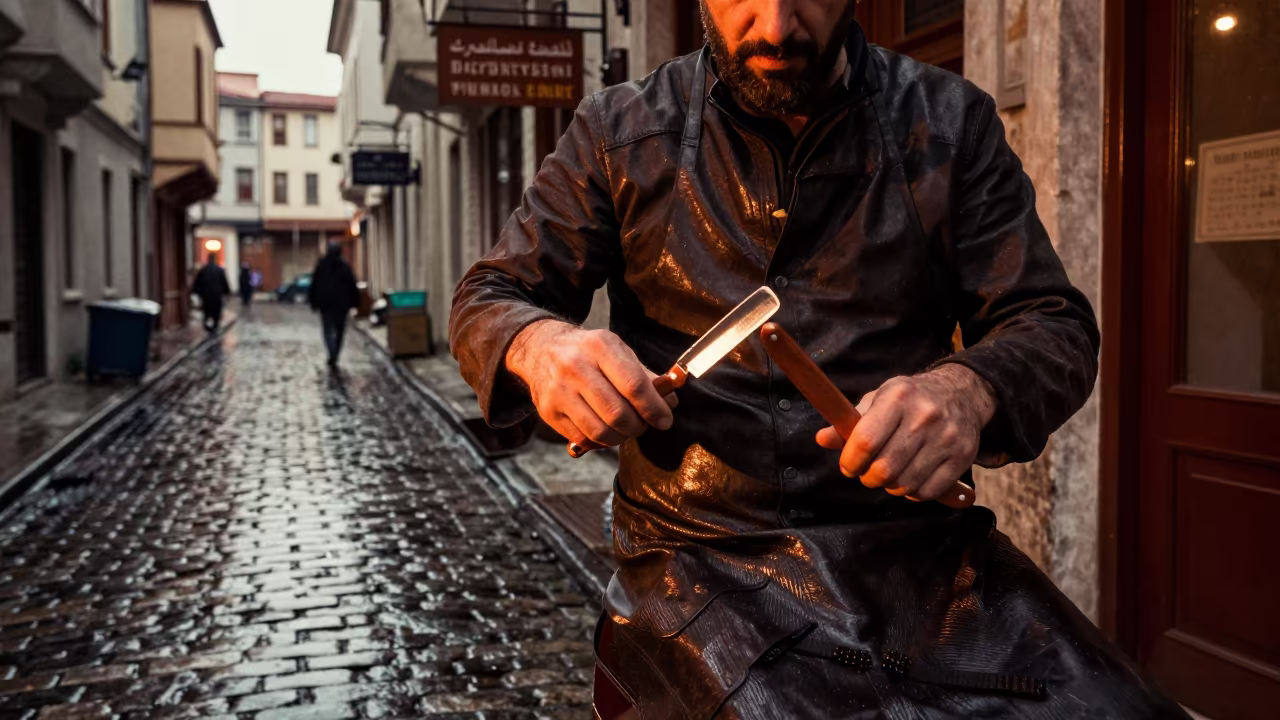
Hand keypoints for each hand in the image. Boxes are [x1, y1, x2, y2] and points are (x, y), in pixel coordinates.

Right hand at [506, 319, 677, 447]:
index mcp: (599, 346)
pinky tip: (605, 431)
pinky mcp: (548, 411)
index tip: (664, 420)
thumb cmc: (588, 352)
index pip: (634, 385)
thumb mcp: (616, 350)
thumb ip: (644, 375)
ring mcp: (559, 391)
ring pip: (600, 432)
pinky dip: (600, 443)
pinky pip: (582, 439)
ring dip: (621, 438)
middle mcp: (576, 367)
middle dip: (639, 427)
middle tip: (645, 425)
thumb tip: (670, 401)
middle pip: (617, 413)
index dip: (654, 408)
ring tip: (626, 430)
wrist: (540, 348)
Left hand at [815, 364, 995, 500]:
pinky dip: (913, 493)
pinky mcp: (962, 457)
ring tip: (888, 474)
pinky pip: (928, 492)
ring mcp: (947, 437)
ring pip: (905, 484)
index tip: (848, 465)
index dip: (850, 461)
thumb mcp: (878, 400)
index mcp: (898, 397)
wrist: (961, 394)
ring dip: (889, 486)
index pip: (866, 441)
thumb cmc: (910, 400)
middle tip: (867, 472)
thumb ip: (850, 422)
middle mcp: (925, 416)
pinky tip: (910, 478)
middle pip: (884, 469)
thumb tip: (823, 439)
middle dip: (868, 477)